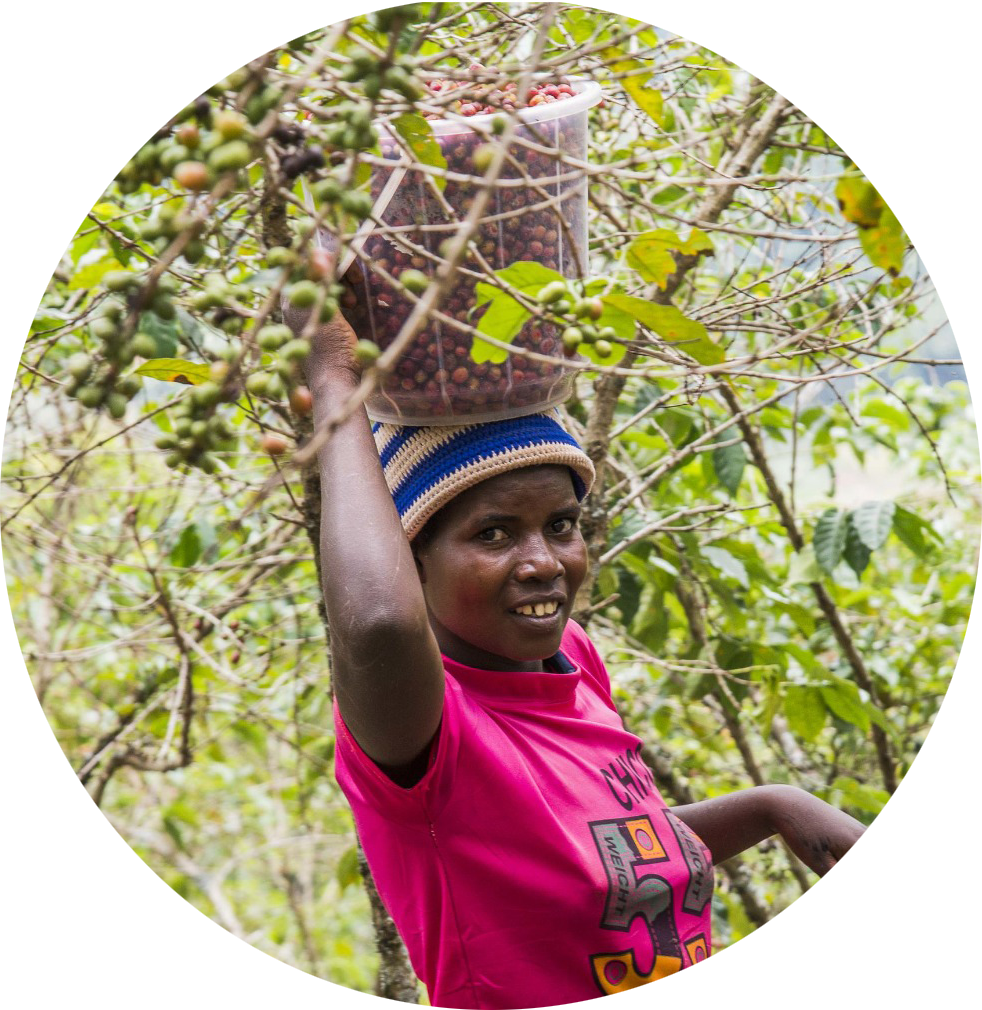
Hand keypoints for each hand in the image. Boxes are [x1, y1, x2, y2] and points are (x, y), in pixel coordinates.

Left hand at [280, 241, 360, 381]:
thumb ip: (320, 281)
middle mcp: (296, 303)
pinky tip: (354, 306)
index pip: (305, 263)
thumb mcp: (326, 310)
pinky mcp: (322, 325)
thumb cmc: (330, 348)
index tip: (347, 264)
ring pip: (326, 285)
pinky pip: (331, 299)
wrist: (336, 382)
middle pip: (316, 272)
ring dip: (343, 285)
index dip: (327, 257)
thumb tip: (317, 252)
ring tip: (355, 299)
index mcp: (291, 298)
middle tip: (358, 281)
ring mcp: (309, 314)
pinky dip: (343, 297)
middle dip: (338, 272)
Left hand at [768, 786, 928, 936]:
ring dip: (907, 892)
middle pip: (903, 875)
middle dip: (914, 903)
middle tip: (921, 933)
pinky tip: (894, 895)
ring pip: (898, 867)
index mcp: (861, 847)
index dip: (907, 906)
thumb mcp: (816, 862)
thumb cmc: (801, 833)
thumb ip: (841, 887)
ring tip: (910, 921)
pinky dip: (896, 880)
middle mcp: (871, 840)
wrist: (790, 804)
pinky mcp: (862, 837)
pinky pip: (887, 861)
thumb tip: (859, 915)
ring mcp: (868, 836)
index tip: (915, 930)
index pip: (893, 881)